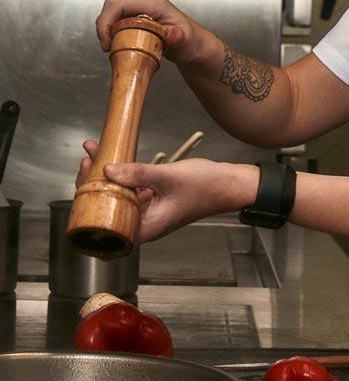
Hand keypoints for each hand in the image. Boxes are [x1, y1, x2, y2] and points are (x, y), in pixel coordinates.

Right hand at [95, 0, 205, 62]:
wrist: (190, 41)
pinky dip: (111, 26)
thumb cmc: (188, 41)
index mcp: (153, 0)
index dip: (106, 22)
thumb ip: (179, 38)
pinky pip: (114, 13)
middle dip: (105, 27)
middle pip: (111, 6)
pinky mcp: (133, 3)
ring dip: (108, 27)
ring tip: (115, 44)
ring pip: (110, 9)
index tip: (106, 42)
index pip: (118, 4)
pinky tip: (118, 39)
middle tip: (109, 47)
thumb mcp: (185, 42)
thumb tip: (174, 35)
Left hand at [99, 158, 256, 243]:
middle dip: (93, 183)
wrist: (230, 184)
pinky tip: (115, 156)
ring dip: (105, 175)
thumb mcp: (169, 177)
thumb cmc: (205, 186)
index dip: (89, 199)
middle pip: (107, 208)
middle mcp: (143, 224)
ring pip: (117, 197)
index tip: (86, 174)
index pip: (105, 221)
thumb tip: (106, 168)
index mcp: (145, 228)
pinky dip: (121, 174)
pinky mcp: (153, 201)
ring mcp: (148, 212)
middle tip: (89, 158)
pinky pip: (130, 190)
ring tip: (95, 152)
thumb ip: (138, 173)